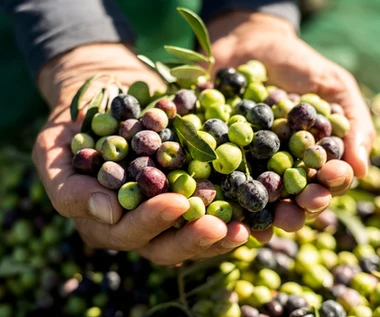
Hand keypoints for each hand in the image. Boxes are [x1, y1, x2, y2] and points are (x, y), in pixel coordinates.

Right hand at [32, 43, 250, 265]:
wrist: (108, 92)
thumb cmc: (74, 122)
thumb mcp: (52, 150)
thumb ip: (70, 187)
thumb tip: (108, 214)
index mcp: (105, 219)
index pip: (128, 233)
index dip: (151, 222)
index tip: (176, 202)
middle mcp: (137, 222)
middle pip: (166, 244)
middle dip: (193, 238)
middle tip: (222, 227)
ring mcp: (166, 208)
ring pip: (194, 233)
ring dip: (221, 233)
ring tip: (246, 226)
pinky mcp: (190, 189)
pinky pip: (214, 205)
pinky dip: (235, 208)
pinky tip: (256, 207)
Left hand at [207, 12, 374, 240]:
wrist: (247, 44)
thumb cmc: (296, 64)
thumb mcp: (331, 85)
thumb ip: (350, 122)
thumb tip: (361, 169)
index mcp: (308, 158)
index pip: (322, 183)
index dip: (325, 189)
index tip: (323, 188)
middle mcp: (277, 168)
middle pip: (287, 200)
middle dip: (291, 212)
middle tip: (289, 217)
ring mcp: (245, 165)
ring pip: (252, 198)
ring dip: (254, 215)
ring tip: (255, 227)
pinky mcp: (215, 156)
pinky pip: (215, 178)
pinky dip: (215, 191)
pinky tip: (215, 205)